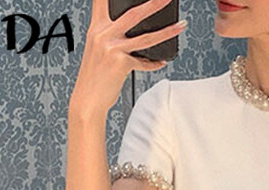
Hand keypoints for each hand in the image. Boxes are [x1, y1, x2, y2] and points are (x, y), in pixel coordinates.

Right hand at [71, 0, 185, 114]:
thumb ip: (113, 36)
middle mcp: (103, 34)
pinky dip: (154, 63)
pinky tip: (162, 61)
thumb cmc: (95, 76)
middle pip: (133, 13)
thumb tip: (136, 31)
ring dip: (167, 31)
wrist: (87, 100)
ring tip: (180, 25)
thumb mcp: (99, 50)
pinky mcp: (120, 63)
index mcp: (96, 27)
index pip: (101, 0)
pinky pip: (144, 61)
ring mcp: (112, 48)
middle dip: (154, 4)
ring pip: (146, 37)